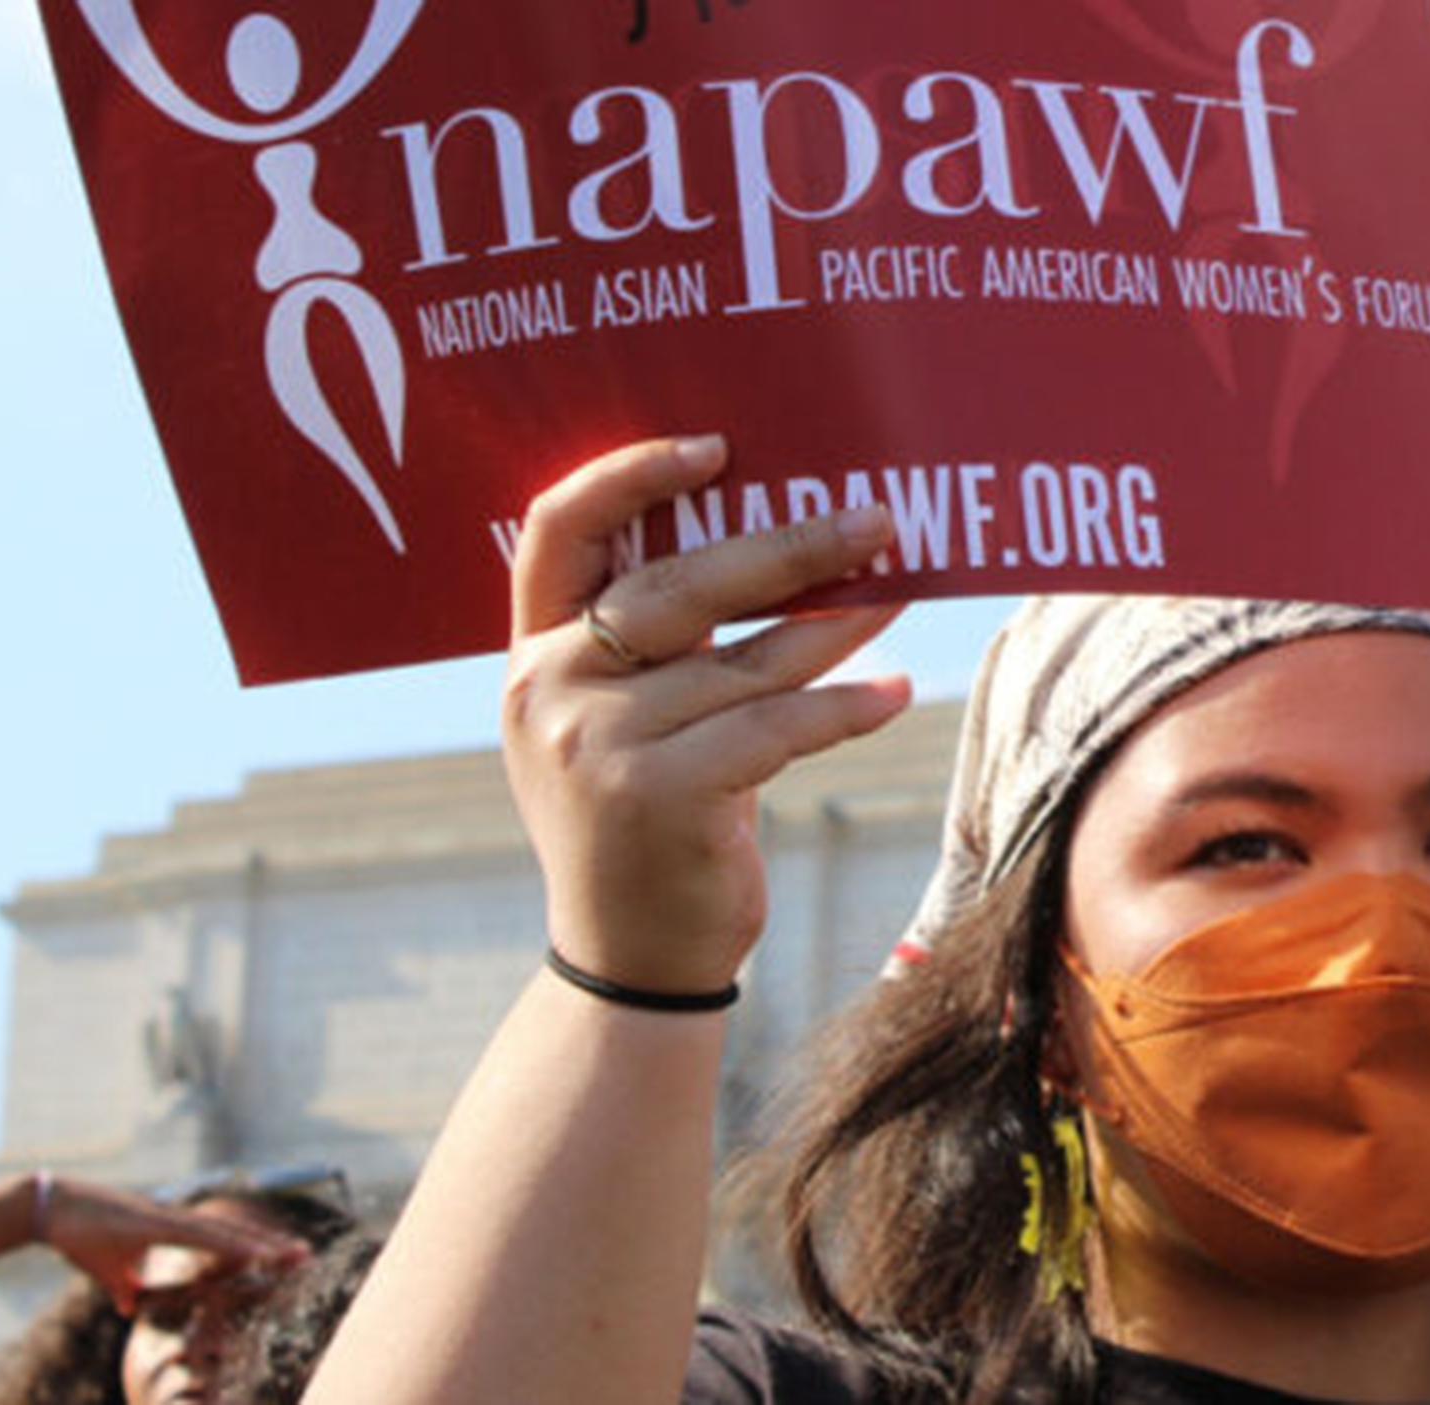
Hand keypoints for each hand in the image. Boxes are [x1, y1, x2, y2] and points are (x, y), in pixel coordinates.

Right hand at [34, 1176, 306, 1312]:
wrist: (50, 1208)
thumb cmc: (79, 1236)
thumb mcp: (107, 1271)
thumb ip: (124, 1287)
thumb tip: (129, 1307)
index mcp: (173, 1230)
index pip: (225, 1239)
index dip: (256, 1247)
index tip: (285, 1255)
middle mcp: (179, 1221)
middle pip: (236, 1233)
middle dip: (271, 1245)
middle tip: (307, 1254)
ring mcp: (169, 1219)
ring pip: (226, 1233)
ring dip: (260, 1244)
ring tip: (290, 1254)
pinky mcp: (155, 1223)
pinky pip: (201, 1237)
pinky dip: (230, 1244)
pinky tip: (254, 1252)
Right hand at [502, 435, 910, 995]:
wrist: (630, 960)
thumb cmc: (647, 821)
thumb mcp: (620, 723)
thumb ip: (659, 644)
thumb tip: (782, 548)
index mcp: (532, 655)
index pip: (559, 530)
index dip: (629, 474)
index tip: (716, 449)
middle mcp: (549, 689)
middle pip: (678, 583)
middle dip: (788, 548)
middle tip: (876, 524)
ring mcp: (596, 743)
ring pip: (743, 661)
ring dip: (834, 625)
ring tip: (897, 597)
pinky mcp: (658, 795)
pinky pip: (776, 727)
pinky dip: (843, 708)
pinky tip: (890, 694)